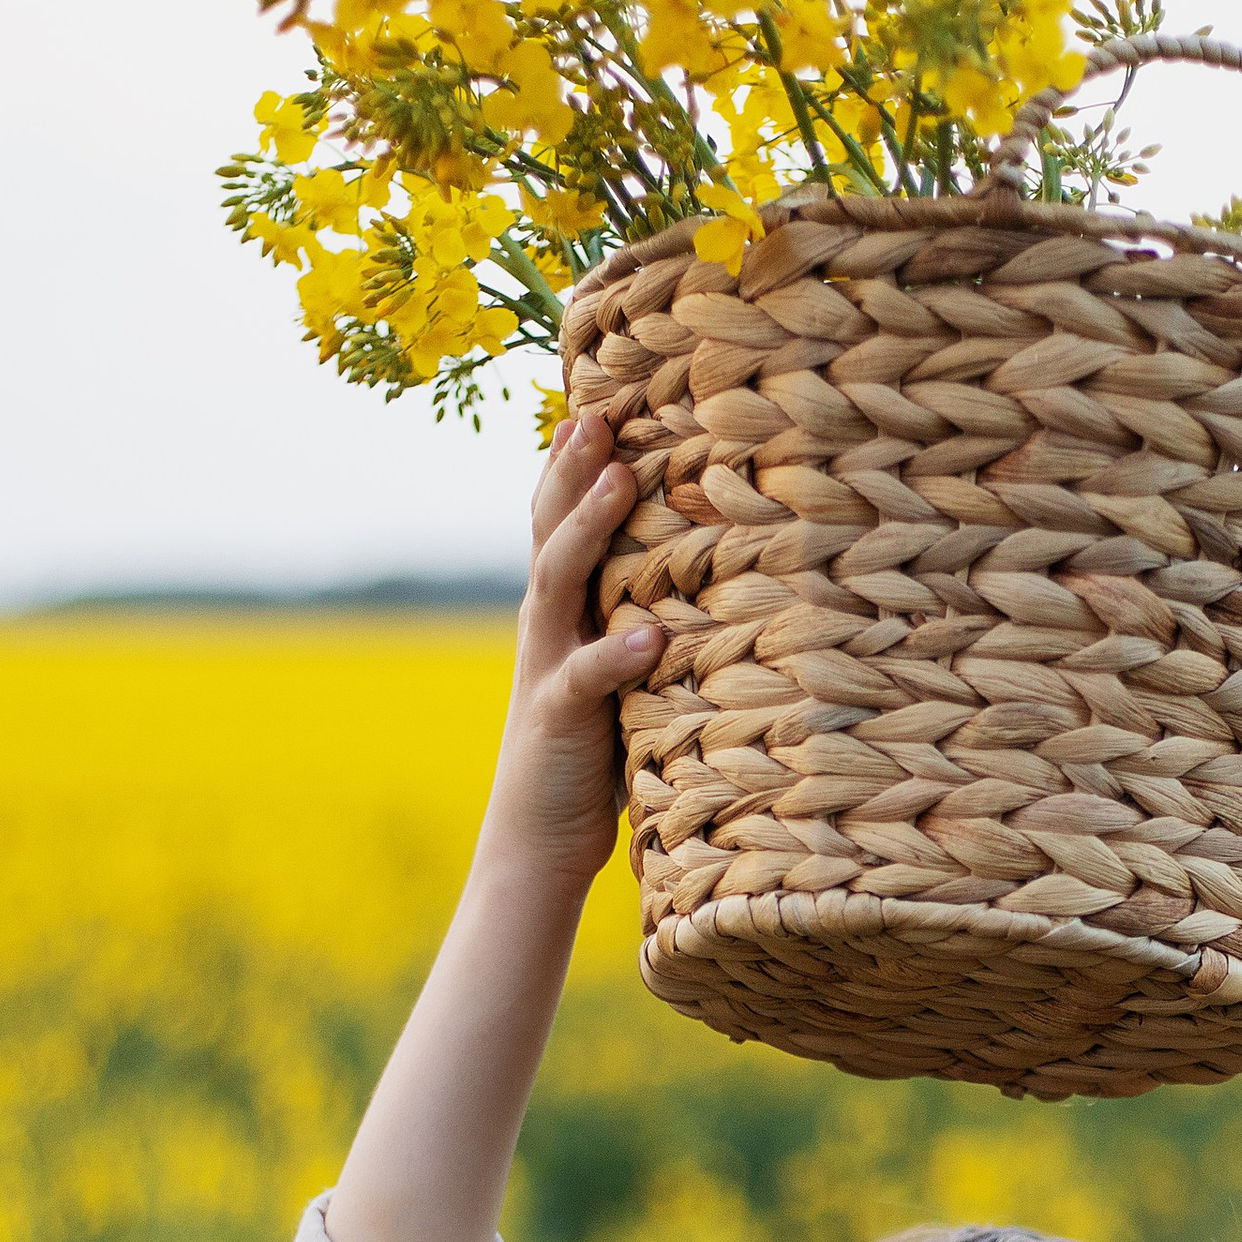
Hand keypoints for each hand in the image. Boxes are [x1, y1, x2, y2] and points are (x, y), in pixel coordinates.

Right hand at [480, 411, 660, 895]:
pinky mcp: (559, 723)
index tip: (601, 398)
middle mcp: (548, 629)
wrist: (538, 843)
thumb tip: (702, 581)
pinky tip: (650, 635)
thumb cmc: (591, 758)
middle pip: (551, 530)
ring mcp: (549, 670)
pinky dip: (615, 655)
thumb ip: (637, 623)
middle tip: (600, 405)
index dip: (573, 462)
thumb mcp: (616, 676)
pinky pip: (585, 680)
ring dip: (589, 527)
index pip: (560, 523)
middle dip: (572, 465)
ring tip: (619, 477)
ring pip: (559, 582)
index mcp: (562, 614)